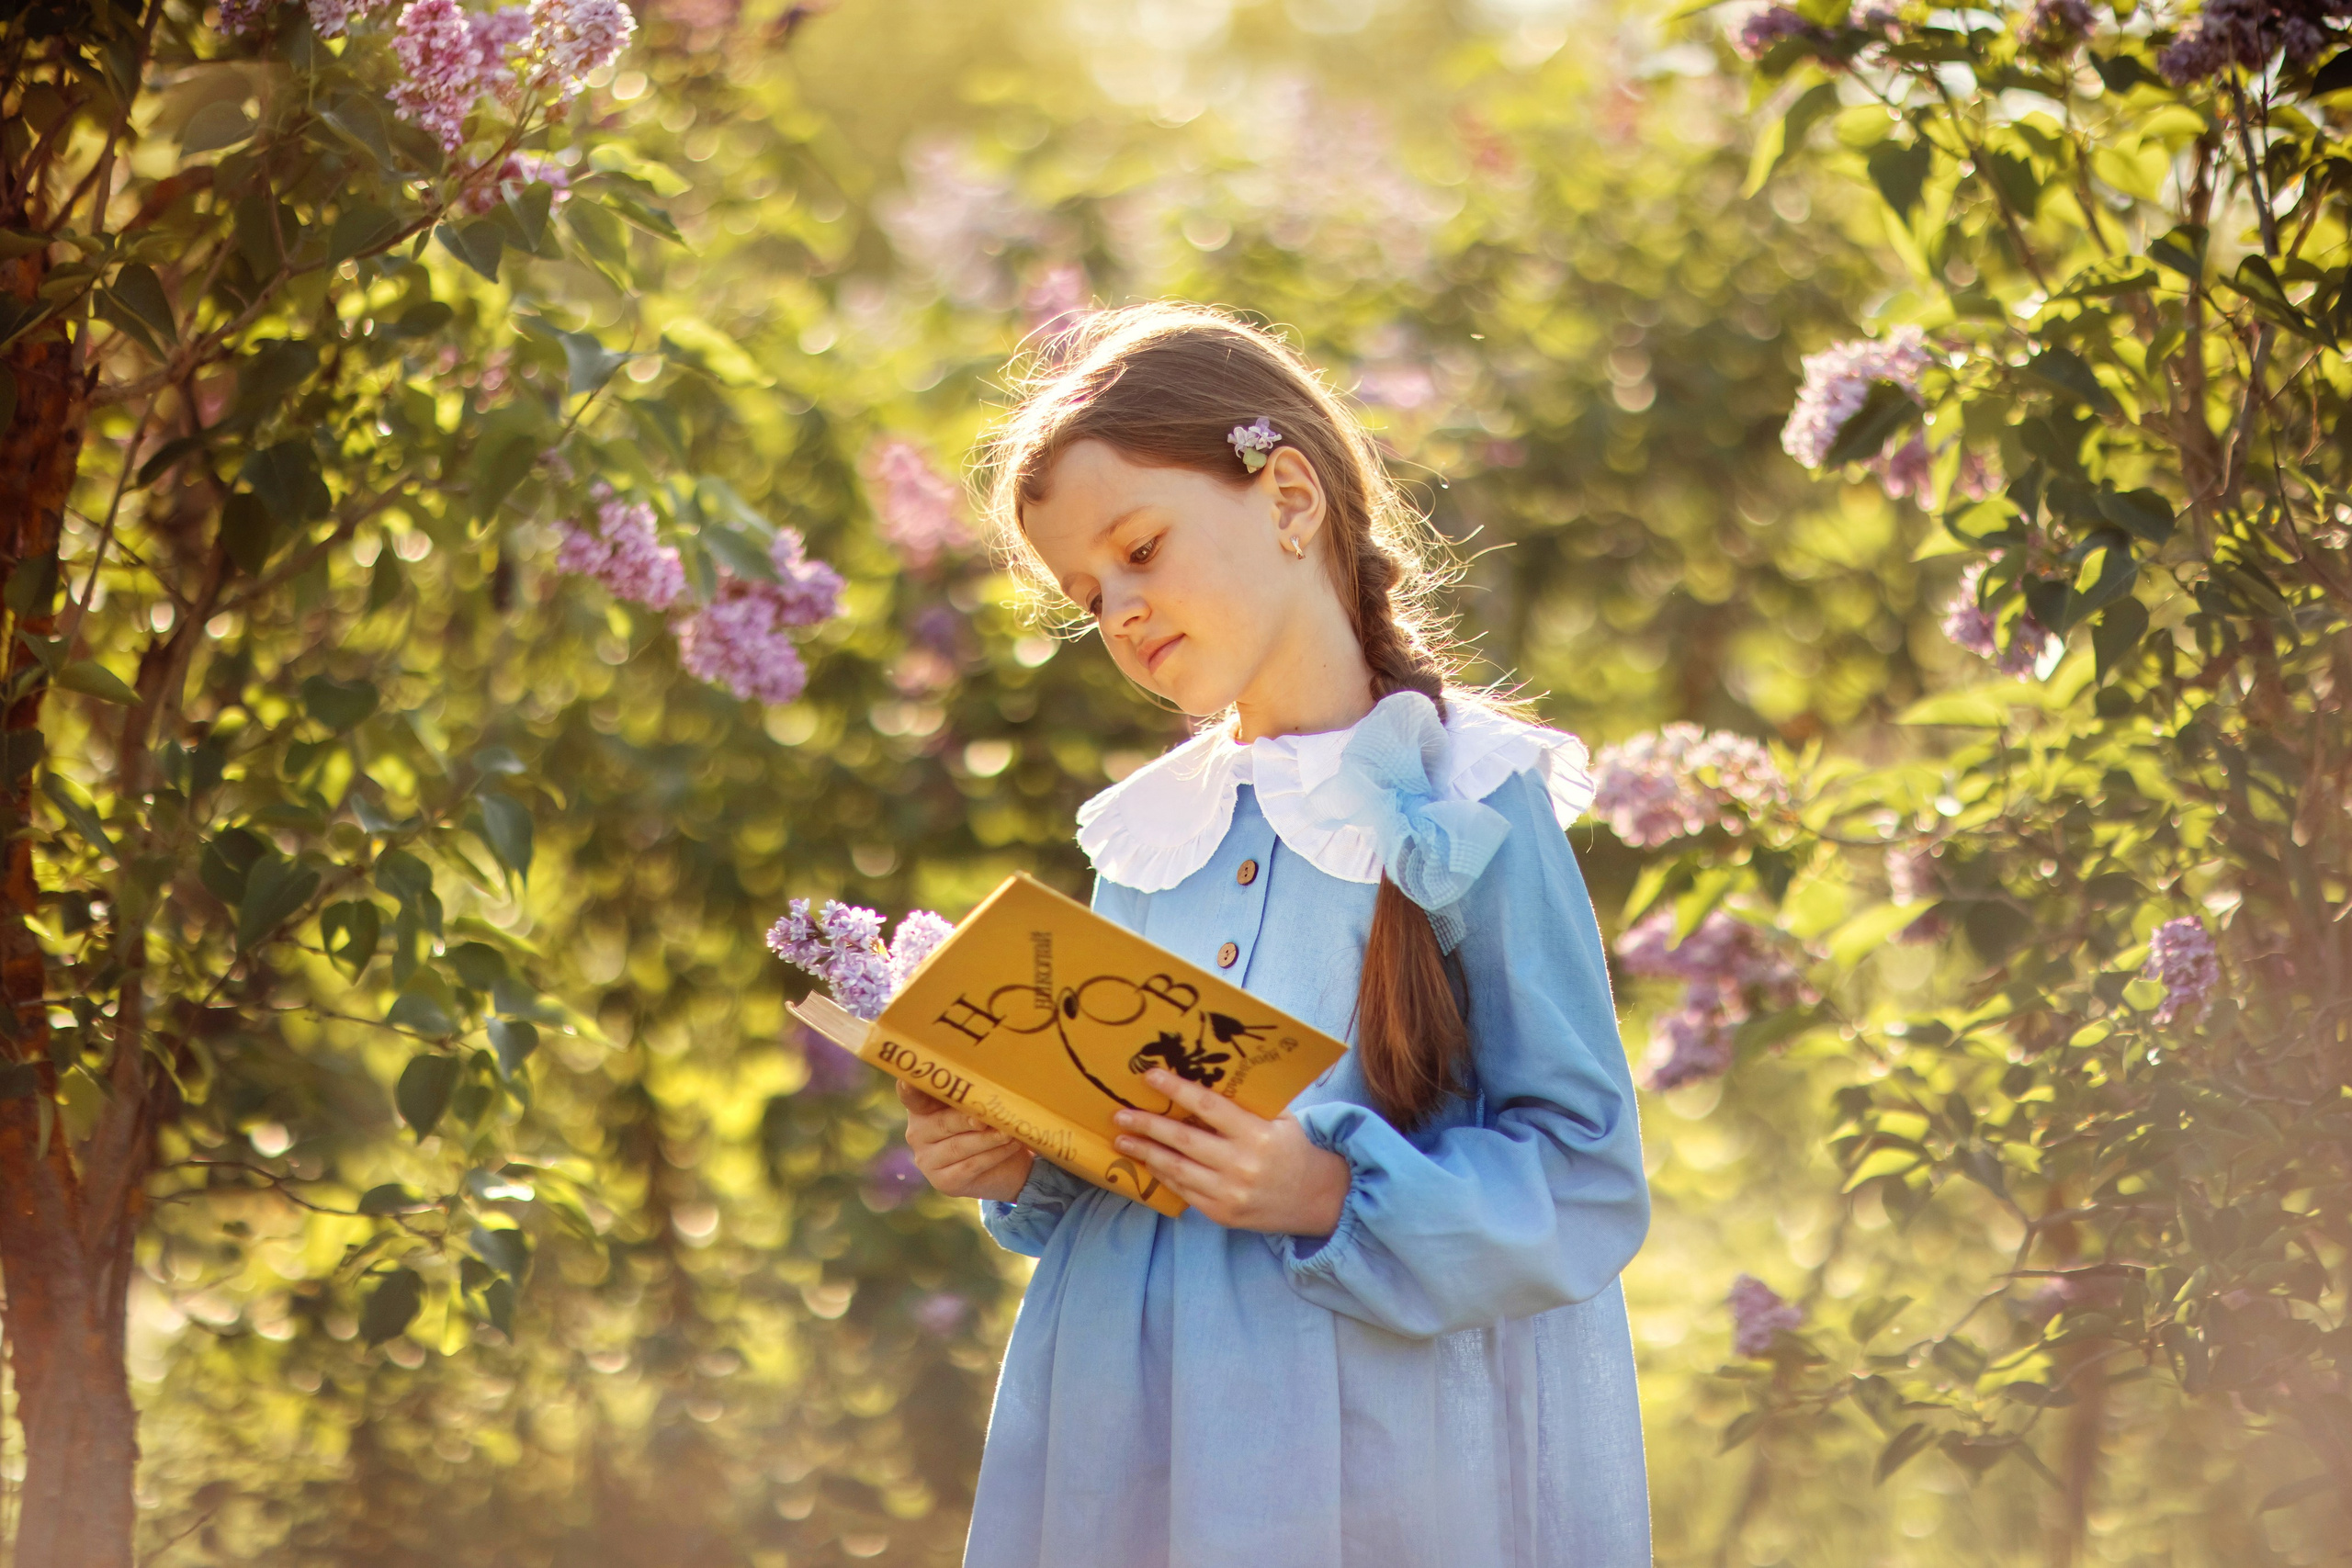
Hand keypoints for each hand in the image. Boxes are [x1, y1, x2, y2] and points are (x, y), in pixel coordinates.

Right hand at [896, 1078, 1033, 1201]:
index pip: (910, 1096)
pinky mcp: (943, 1182)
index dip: (908, 1089)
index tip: (908, 1082)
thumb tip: (988, 1088)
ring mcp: (927, 1160)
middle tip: (987, 1116)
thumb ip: (973, 1096)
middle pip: (942, 1123)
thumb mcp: (978, 1106)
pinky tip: (1011, 1145)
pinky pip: (970, 1166)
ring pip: (958, 1146)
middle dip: (968, 1118)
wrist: (1005, 1164)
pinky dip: (994, 1155)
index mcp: (921, 1108)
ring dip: (987, 1138)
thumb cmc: (988, 1125)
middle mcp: (917, 1133)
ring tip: (1008, 1132)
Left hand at [1112, 1068, 1350, 1235]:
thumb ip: (1245, 1104)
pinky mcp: (1221, 1214)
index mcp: (1257, 1133)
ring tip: (1122, 1139)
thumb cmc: (1292, 1149)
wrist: (1316, 1199)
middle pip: (1182, 1139)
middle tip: (1120, 1114)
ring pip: (1176, 1168)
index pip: (1208, 1106)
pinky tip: (1148, 1162)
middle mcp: (1241, 1164)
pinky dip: (1162, 1175)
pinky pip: (1183, 1191)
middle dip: (1147, 1125)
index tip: (1149, 1076)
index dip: (1176, 1090)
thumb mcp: (1278, 1119)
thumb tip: (1200, 1081)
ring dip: (1145, 1152)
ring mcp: (1229, 1192)